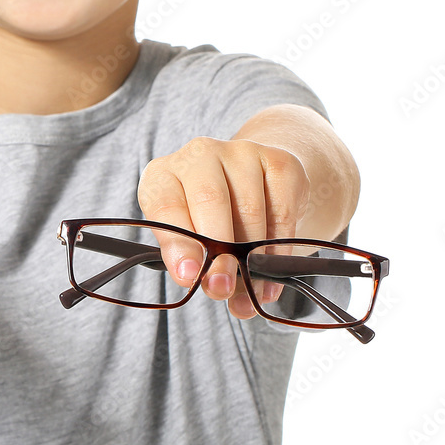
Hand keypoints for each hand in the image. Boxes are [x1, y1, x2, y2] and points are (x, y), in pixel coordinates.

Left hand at [136, 136, 309, 319]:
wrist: (260, 182)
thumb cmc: (213, 217)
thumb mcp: (191, 234)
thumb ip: (197, 259)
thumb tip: (217, 287)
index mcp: (164, 173)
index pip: (165, 206)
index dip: (177, 243)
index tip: (189, 277)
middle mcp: (199, 154)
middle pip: (208, 200)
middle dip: (217, 252)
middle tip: (222, 288)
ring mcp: (240, 152)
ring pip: (248, 210)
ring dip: (251, 258)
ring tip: (251, 292)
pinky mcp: (278, 161)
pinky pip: (280, 212)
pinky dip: (278, 249)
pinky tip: (274, 274)